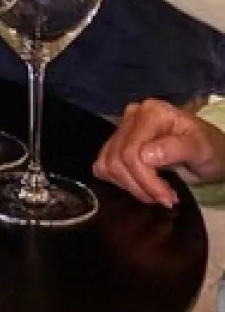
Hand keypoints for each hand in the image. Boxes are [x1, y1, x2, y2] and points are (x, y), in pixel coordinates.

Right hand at [94, 99, 224, 207]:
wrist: (208, 149)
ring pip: (107, 163)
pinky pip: (104, 164)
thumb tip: (145, 156)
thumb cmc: (208, 148)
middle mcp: (132, 115)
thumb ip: (175, 149)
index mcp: (151, 113)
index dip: (146, 180)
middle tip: (165, 199)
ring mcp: (123, 127)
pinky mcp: (118, 141)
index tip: (168, 198)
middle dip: (140, 186)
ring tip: (155, 193)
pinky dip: (118, 180)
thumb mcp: (201, 149)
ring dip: (130, 186)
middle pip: (117, 159)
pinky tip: (139, 185)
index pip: (132, 152)